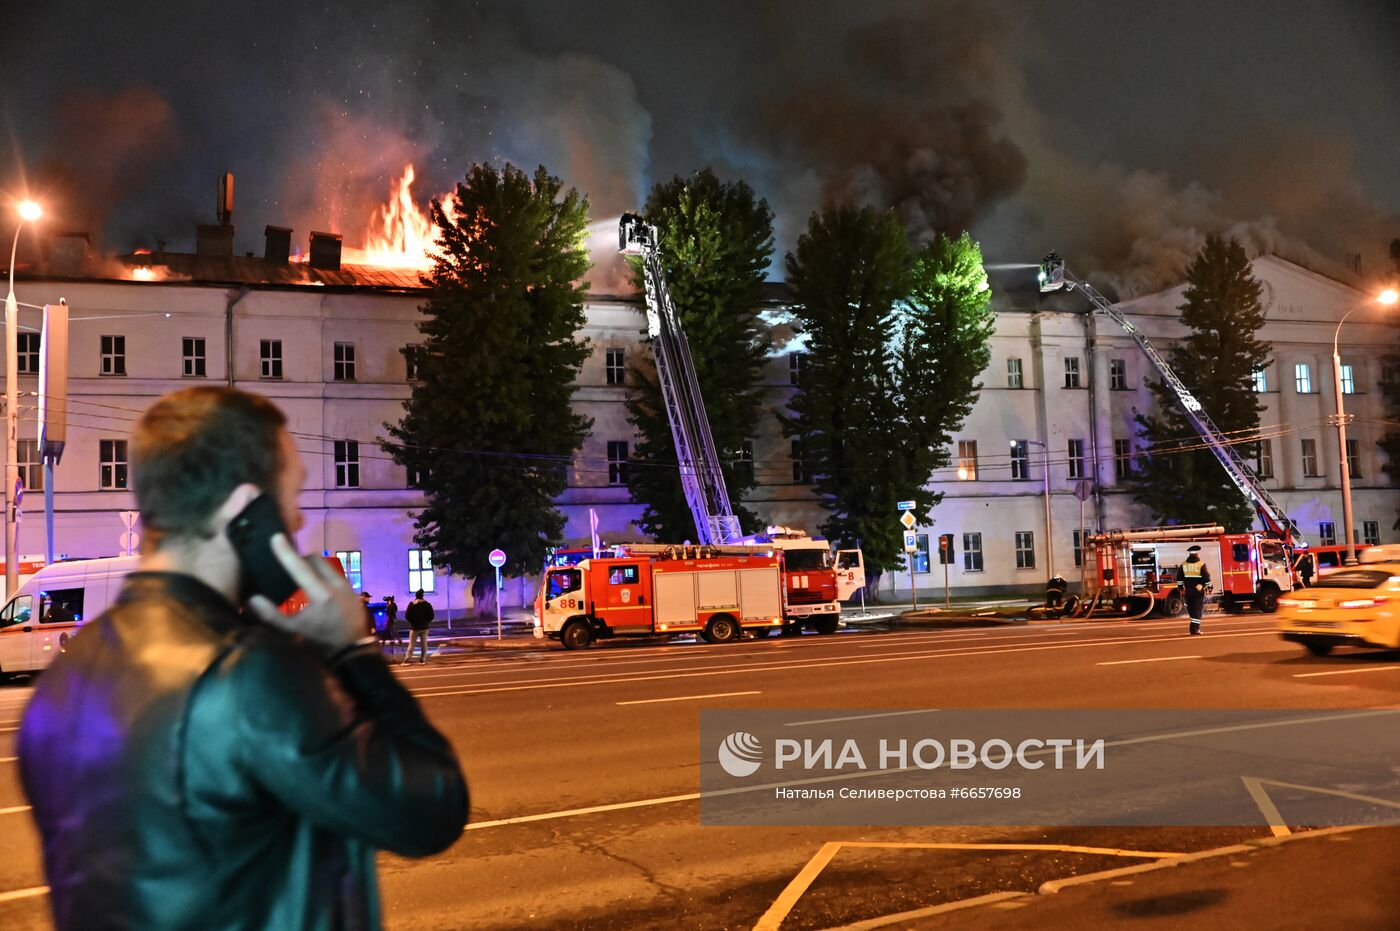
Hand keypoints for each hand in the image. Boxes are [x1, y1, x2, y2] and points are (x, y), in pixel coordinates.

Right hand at [246, 534, 364, 654]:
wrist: (352, 649)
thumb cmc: (320, 639)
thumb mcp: (293, 630)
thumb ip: (271, 615)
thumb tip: (252, 599)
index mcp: (320, 594)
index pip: (299, 567)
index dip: (286, 552)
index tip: (276, 536)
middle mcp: (335, 584)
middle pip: (314, 559)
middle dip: (300, 558)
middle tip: (288, 567)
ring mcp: (346, 585)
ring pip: (326, 565)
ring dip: (312, 566)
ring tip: (301, 577)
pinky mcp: (352, 588)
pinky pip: (334, 573)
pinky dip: (322, 574)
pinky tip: (316, 586)